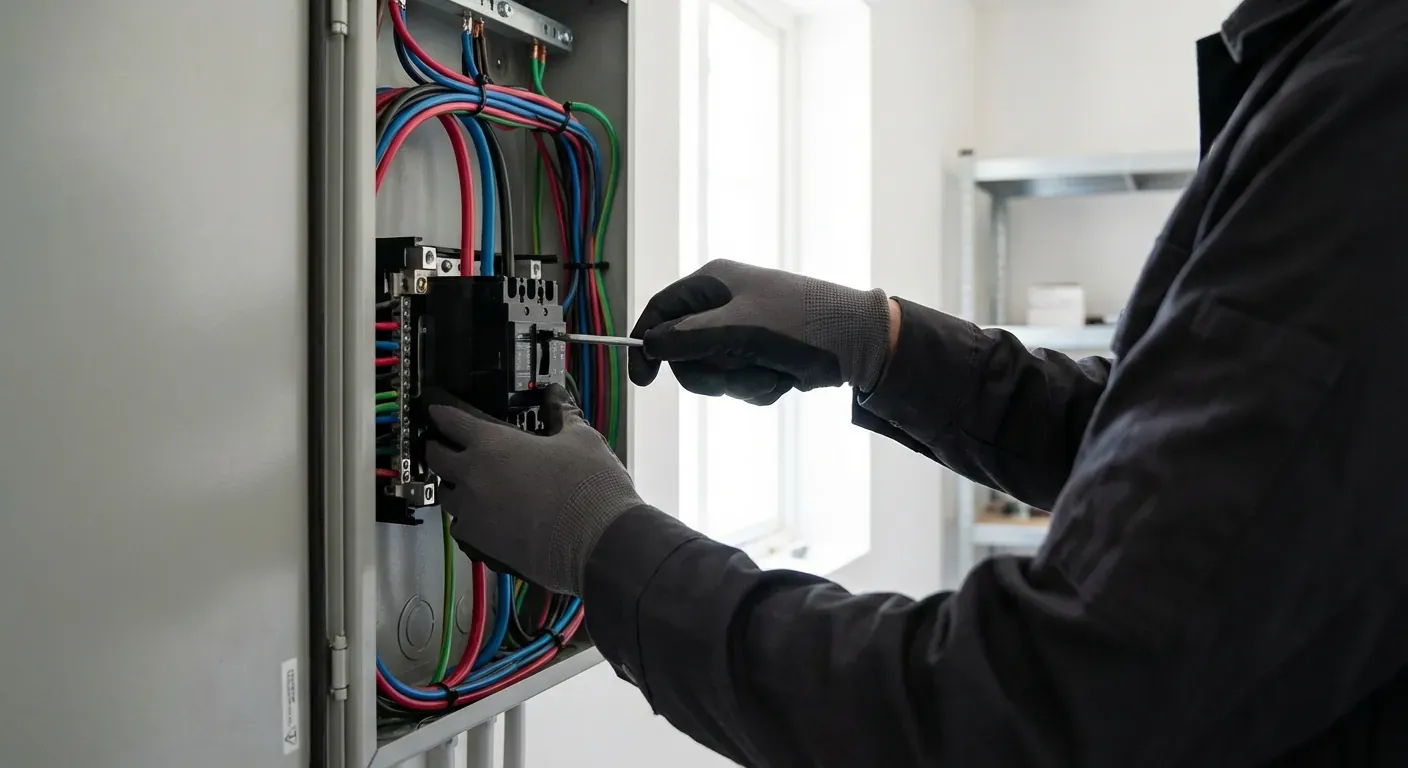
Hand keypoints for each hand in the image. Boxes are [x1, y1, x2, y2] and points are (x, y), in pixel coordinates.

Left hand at [426, 385, 642, 595]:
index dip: (441, 411)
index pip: (450, 419)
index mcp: (492, 443)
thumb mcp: (580, 438)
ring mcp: (472, 512)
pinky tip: (486, 517)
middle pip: (436, 457)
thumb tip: (556, 395)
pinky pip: (461, 526)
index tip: (436, 408)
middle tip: (446, 443)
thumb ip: (561, 413)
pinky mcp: (480, 544)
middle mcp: (472, 476)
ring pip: (446, 495)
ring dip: (453, 485)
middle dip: (438, 446)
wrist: (598, 542)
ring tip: (471, 483)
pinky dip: (468, 518)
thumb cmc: (589, 485)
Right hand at [628, 260, 892, 402]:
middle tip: (736, 367)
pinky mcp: (760, 357)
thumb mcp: (737, 329)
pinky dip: (759, 387)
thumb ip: (688, 338)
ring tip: (770, 369)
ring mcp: (743, 333)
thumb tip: (650, 344)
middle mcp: (724, 306)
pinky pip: (739, 384)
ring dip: (739, 381)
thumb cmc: (799, 324)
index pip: (661, 310)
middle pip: (684, 351)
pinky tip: (784, 377)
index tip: (643, 378)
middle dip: (710, 370)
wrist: (858, 343)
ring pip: (713, 373)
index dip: (646, 342)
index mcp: (714, 283)